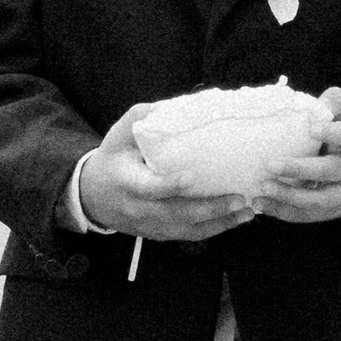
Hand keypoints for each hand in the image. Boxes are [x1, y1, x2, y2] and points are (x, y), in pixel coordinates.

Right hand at [74, 105, 255, 242]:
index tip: (190, 177)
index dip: (168, 186)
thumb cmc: (112, 159)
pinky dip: (214, 229)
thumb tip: (176, 105)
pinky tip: (236, 220)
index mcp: (126, 182)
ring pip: (187, 229)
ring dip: (219, 222)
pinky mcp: (160, 234)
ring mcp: (150, 225)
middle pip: (175, 213)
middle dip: (209, 208)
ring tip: (247, 211)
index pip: (147, 188)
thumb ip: (143, 118)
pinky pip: (189, 236)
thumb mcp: (119, 134)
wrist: (93, 197)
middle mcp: (139, 208)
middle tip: (239, 198)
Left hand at [246, 87, 340, 225]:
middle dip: (300, 169)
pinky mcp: (331, 212)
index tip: (312, 128)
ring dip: (289, 195)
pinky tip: (261, 203)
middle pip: (329, 171)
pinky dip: (282, 211)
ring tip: (264, 187)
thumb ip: (332, 104)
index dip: (331, 133)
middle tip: (271, 164)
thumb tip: (314, 107)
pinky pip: (307, 215)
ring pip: (318, 200)